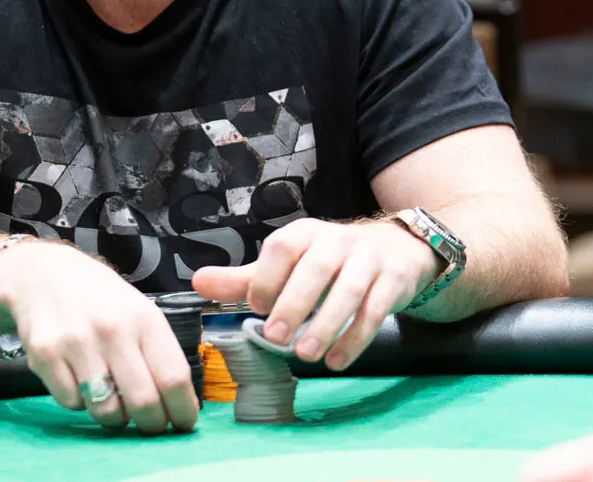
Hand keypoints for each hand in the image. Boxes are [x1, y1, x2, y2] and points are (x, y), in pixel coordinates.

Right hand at [0, 240, 197, 434]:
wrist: (42, 273)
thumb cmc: (99, 296)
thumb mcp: (138, 309)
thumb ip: (157, 350)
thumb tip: (179, 399)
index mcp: (143, 317)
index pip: (173, 378)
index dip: (182, 410)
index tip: (183, 422)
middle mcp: (112, 330)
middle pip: (143, 402)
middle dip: (152, 424)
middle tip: (151, 424)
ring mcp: (76, 344)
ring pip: (106, 411)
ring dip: (114, 416)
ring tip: (113, 398)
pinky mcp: (44, 356)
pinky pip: (71, 404)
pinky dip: (80, 401)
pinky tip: (79, 379)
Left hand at [192, 217, 438, 369]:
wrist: (395, 249)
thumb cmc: (330, 261)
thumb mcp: (289, 264)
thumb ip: (246, 278)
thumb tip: (198, 282)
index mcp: (305, 233)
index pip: (282, 247)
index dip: (266, 277)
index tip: (256, 308)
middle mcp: (338, 241)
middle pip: (316, 268)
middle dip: (294, 303)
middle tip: (276, 338)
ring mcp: (369, 259)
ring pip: (350, 290)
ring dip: (327, 324)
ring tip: (306, 355)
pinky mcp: (393, 280)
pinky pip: (376, 309)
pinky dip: (357, 337)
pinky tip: (338, 359)